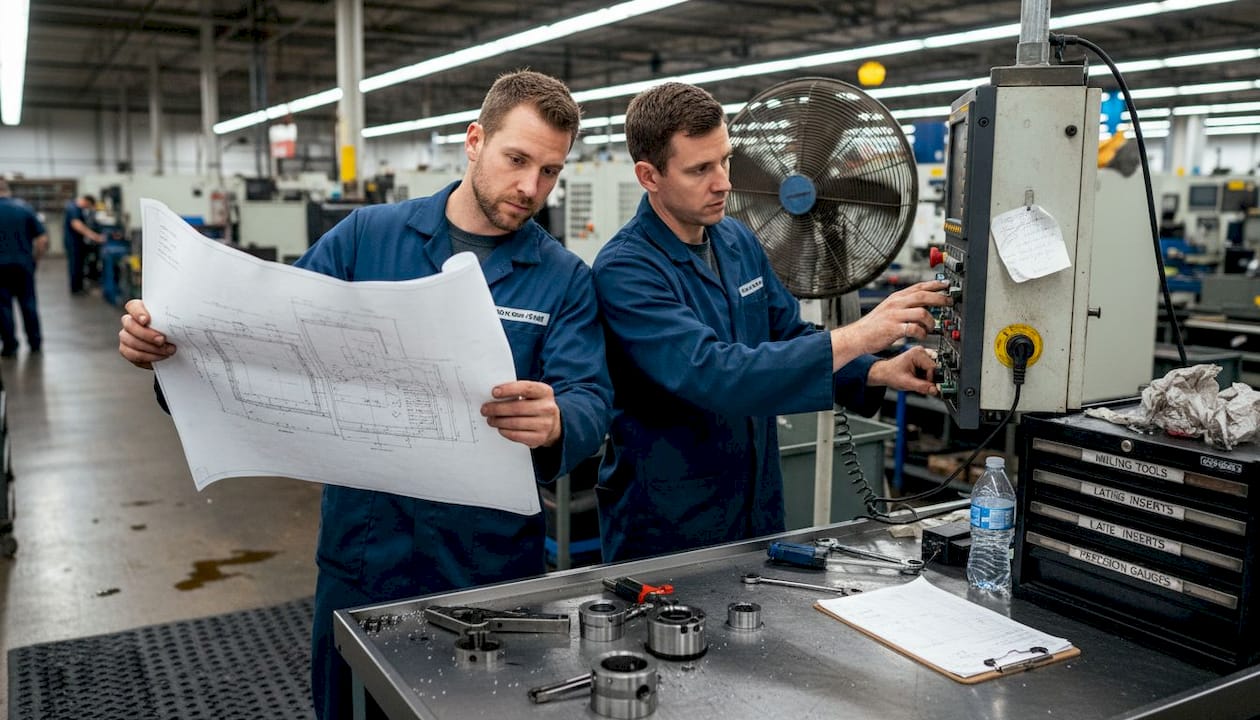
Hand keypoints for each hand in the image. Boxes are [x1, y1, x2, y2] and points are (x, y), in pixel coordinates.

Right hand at [118, 299, 175, 369]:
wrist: (176, 348)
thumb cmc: (176, 331)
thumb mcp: (177, 322)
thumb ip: (176, 316)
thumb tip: (189, 314)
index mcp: (141, 310)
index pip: (132, 306)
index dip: (137, 313)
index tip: (146, 320)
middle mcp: (130, 322)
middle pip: (129, 325)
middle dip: (146, 334)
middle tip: (162, 340)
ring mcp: (127, 336)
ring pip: (129, 340)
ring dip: (149, 348)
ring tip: (168, 350)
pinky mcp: (127, 350)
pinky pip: (131, 354)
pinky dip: (147, 357)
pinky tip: (161, 356)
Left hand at [481, 380, 562, 448]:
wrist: (553, 424)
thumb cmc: (536, 405)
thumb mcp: (533, 394)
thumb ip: (518, 392)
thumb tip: (494, 395)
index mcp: (545, 392)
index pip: (526, 388)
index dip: (509, 389)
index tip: (494, 392)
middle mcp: (547, 408)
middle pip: (518, 408)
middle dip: (497, 408)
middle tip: (485, 409)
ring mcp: (545, 424)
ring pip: (515, 423)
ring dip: (499, 421)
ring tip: (490, 419)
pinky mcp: (539, 438)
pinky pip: (517, 435)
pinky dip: (505, 431)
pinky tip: (500, 428)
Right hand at [829, 280, 950, 368]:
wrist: (857, 336)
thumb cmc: (873, 325)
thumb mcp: (888, 309)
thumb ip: (904, 304)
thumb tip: (923, 303)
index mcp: (896, 298)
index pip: (919, 286)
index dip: (935, 284)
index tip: (946, 284)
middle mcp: (896, 304)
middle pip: (923, 296)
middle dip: (940, 298)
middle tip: (949, 302)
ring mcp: (894, 316)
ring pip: (922, 313)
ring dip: (931, 321)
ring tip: (932, 327)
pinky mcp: (893, 329)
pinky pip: (914, 329)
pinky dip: (922, 333)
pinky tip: (921, 336)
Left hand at [867, 346, 938, 394]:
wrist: (884, 373)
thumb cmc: (891, 374)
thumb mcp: (906, 383)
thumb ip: (921, 387)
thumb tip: (934, 390)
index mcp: (917, 353)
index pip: (933, 368)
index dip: (930, 379)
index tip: (928, 387)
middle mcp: (921, 351)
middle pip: (934, 369)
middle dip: (928, 379)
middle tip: (919, 384)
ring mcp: (922, 355)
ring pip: (933, 371)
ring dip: (927, 378)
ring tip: (916, 380)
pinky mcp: (922, 360)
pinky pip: (930, 371)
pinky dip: (925, 377)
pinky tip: (917, 378)